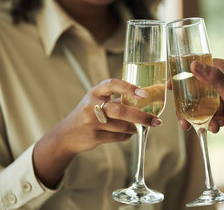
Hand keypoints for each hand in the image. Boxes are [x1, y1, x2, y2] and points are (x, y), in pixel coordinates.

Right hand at [33, 78, 161, 187]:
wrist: (67, 134)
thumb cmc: (89, 113)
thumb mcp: (98, 100)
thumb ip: (117, 98)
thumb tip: (148, 98)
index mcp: (95, 92)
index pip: (112, 84)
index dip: (128, 87)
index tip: (144, 94)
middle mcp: (92, 105)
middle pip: (120, 110)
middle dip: (141, 116)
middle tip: (156, 121)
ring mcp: (91, 122)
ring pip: (121, 126)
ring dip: (135, 128)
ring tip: (140, 127)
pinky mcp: (93, 137)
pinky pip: (117, 137)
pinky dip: (127, 136)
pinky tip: (129, 134)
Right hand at [170, 59, 223, 135]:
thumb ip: (214, 78)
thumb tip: (194, 64)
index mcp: (222, 72)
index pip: (197, 68)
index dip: (182, 75)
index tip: (171, 85)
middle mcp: (219, 83)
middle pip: (195, 90)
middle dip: (187, 105)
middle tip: (181, 117)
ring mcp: (221, 98)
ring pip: (200, 106)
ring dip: (197, 117)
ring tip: (194, 127)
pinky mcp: (223, 111)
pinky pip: (209, 116)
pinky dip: (210, 123)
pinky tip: (216, 127)